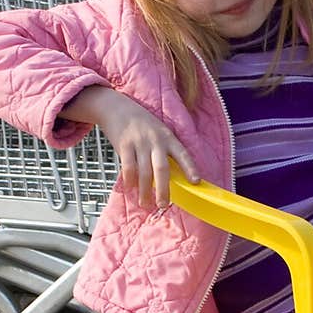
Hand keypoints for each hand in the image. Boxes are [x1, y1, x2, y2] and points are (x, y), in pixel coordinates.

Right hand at [61, 86, 199, 208]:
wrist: (116, 107)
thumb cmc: (141, 124)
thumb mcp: (157, 132)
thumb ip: (163, 152)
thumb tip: (166, 179)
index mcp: (168, 137)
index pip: (182, 154)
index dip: (190, 168)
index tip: (195, 182)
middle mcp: (155, 140)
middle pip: (162, 168)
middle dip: (163, 189)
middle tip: (162, 205)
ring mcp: (139, 142)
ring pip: (144, 172)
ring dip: (144, 191)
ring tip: (145, 203)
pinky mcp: (124, 144)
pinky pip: (128, 167)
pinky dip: (129, 180)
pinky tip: (130, 189)